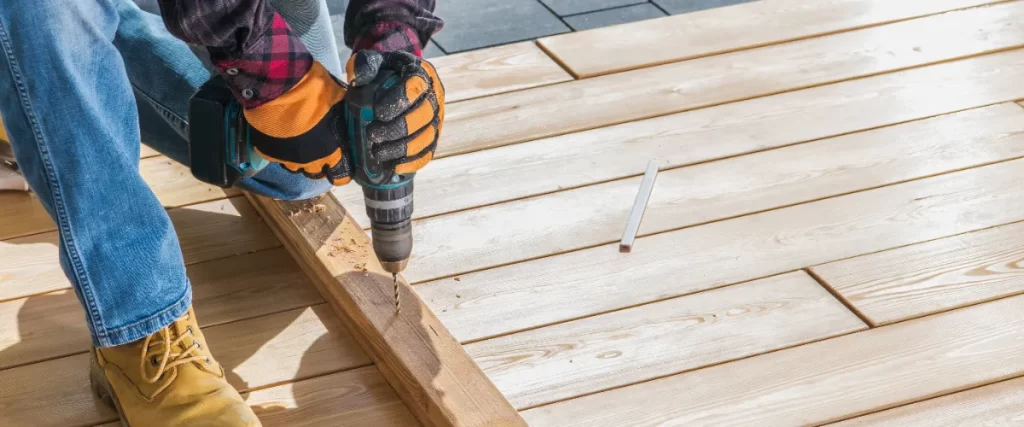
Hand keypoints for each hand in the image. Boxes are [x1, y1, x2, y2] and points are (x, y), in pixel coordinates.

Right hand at [242, 61, 352, 184]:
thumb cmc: (313, 92)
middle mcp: (309, 161)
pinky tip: (280, 139)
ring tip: (297, 144)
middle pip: (316, 173)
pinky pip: (276, 157)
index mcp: (330, 151)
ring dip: (298, 158)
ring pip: (295, 167)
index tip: (340, 162)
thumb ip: (342, 111)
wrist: (277, 88)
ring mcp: (287, 159)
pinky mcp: (267, 152)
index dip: (341, 170)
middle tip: (318, 151)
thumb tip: (352, 108)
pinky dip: (279, 150)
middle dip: (318, 164)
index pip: (340, 175)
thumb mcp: (336, 98)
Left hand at [346, 49, 443, 173]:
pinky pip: (428, 153)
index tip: (378, 112)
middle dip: (397, 129)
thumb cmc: (381, 72)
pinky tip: (394, 166)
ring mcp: (437, 119)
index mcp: (422, 73)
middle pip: (423, 116)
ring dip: (402, 148)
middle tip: (372, 134)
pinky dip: (412, 162)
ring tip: (378, 152)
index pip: (416, 85)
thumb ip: (364, 65)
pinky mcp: (433, 137)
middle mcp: (435, 96)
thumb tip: (360, 79)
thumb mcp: (372, 61)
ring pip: (426, 137)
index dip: (399, 100)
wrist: (393, 84)